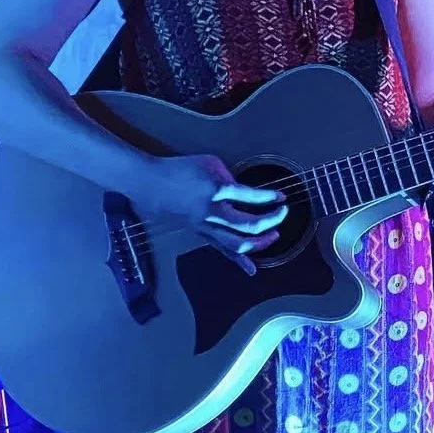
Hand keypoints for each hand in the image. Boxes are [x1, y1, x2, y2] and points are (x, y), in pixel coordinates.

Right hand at [133, 153, 287, 275]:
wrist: (151, 183)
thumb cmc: (180, 168)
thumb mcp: (210, 163)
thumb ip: (230, 177)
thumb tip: (245, 191)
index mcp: (215, 190)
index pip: (250, 197)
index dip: (269, 198)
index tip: (281, 198)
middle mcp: (211, 212)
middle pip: (247, 225)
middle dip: (270, 221)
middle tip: (282, 215)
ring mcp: (204, 226)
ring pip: (236, 243)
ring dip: (259, 243)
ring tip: (273, 236)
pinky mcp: (199, 233)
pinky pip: (222, 249)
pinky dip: (238, 260)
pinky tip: (252, 269)